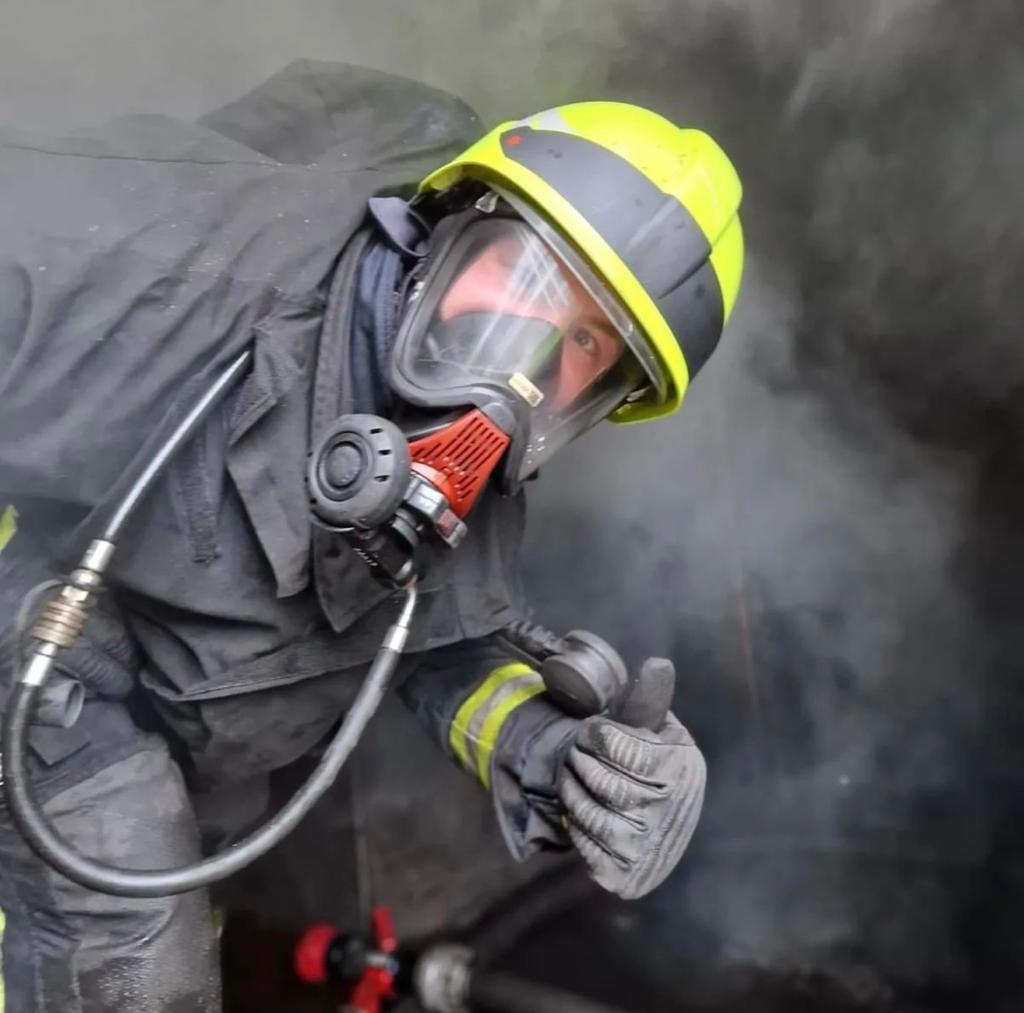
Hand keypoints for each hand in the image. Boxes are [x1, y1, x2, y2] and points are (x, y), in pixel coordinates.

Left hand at [557, 705, 705, 899]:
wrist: (657, 834)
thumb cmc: (652, 768)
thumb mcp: (656, 732)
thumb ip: (649, 701)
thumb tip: (658, 663)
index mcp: (680, 765)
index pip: (616, 743)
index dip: (593, 734)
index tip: (589, 732)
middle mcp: (671, 809)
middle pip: (601, 778)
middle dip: (578, 762)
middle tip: (574, 755)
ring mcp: (650, 845)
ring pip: (589, 812)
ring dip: (570, 790)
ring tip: (572, 778)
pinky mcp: (626, 873)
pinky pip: (585, 844)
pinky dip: (575, 825)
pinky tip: (580, 812)